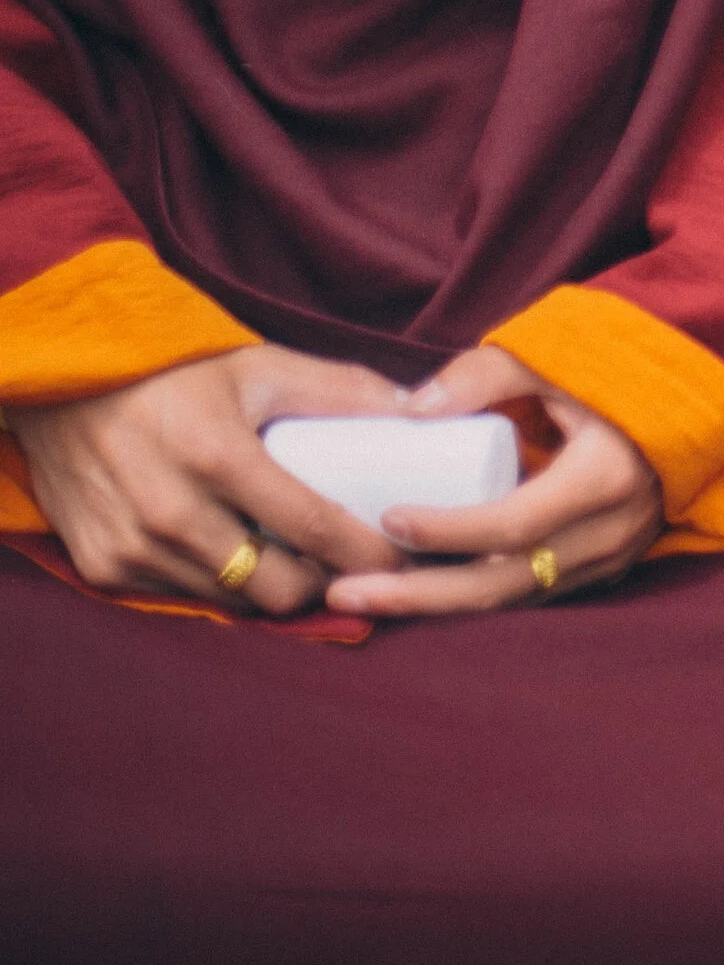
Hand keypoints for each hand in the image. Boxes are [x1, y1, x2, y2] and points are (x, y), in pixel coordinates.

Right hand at [8, 343, 406, 614]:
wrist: (66, 382)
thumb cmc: (173, 369)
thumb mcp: (257, 365)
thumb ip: (338, 388)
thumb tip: (415, 408)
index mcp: (217, 455)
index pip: (311, 526)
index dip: (365, 549)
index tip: (402, 556)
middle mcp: (171, 512)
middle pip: (275, 587)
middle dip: (320, 582)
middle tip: (344, 561)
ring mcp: (132, 547)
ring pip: (229, 599)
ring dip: (267, 588)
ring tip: (294, 558)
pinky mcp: (103, 567)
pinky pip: (181, 596)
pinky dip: (214, 583)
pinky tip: (232, 553)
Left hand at [324, 342, 663, 619]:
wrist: (699, 390)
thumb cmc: (623, 368)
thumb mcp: (558, 356)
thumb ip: (486, 374)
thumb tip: (409, 410)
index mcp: (603, 479)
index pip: (512, 525)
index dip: (446, 530)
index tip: (387, 516)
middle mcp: (609, 533)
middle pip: (501, 585)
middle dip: (418, 594)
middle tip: (344, 590)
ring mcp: (610, 557)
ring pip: (513, 598)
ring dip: (437, 602)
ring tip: (365, 595)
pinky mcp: (603, 564)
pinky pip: (531, 590)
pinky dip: (475, 594)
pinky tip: (423, 587)